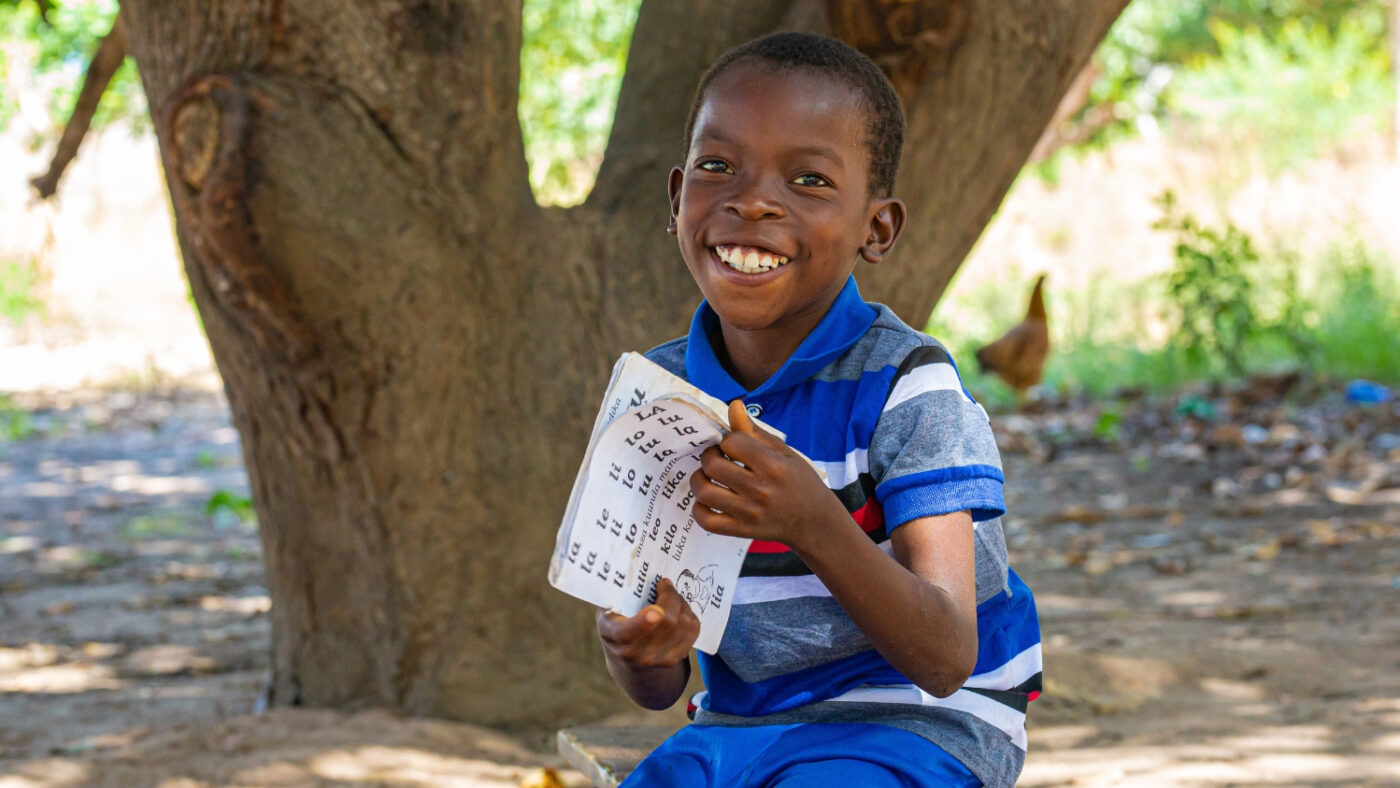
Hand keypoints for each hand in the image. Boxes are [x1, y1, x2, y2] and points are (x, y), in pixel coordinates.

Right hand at [596, 577, 698, 668]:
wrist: (626, 656)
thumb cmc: (617, 620)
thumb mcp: (609, 607)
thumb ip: (621, 594)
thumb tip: (644, 571)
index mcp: (613, 635)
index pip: (628, 632)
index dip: (644, 622)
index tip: (656, 610)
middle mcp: (635, 653)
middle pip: (667, 621)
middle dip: (670, 596)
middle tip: (665, 585)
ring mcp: (657, 659)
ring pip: (684, 623)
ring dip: (681, 604)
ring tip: (671, 598)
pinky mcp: (675, 659)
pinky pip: (693, 630)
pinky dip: (689, 615)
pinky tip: (679, 611)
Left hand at [689, 400, 846, 550]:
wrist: (815, 521)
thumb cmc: (800, 481)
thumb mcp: (783, 452)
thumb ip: (755, 431)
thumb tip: (733, 405)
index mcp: (773, 465)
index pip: (732, 442)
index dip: (727, 440)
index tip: (732, 446)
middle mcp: (760, 489)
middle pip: (713, 466)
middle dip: (708, 457)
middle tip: (716, 458)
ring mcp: (750, 513)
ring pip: (705, 493)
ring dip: (699, 480)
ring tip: (707, 477)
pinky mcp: (742, 530)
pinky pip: (707, 521)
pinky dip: (700, 509)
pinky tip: (707, 501)